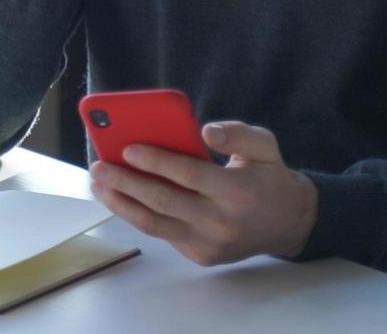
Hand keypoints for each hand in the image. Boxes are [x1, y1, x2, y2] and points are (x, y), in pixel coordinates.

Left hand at [88, 121, 317, 265]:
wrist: (288, 222)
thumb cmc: (268, 176)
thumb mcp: (265, 145)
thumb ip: (237, 134)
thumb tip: (206, 130)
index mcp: (237, 190)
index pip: (188, 174)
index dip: (156, 161)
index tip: (127, 148)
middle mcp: (222, 221)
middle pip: (163, 202)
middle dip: (125, 182)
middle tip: (98, 166)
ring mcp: (209, 243)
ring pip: (154, 225)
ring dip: (120, 204)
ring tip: (99, 184)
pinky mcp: (200, 255)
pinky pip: (162, 233)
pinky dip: (137, 215)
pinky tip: (120, 197)